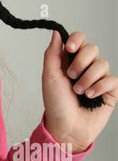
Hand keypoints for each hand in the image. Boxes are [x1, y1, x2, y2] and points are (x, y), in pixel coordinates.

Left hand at [42, 30, 116, 152]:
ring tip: (79, 92)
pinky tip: (91, 97)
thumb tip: (56, 32)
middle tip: (71, 77)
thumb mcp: (49, 76)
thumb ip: (53, 53)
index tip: (70, 49)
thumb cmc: (56, 104)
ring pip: (103, 64)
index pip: (79, 39)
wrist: (66, 128)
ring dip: (88, 79)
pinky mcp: (110, 91)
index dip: (77, 40)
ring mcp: (99, 79)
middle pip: (93, 48)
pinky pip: (112, 80)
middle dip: (81, 62)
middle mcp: (86, 67)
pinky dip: (100, 87)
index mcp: (70, 61)